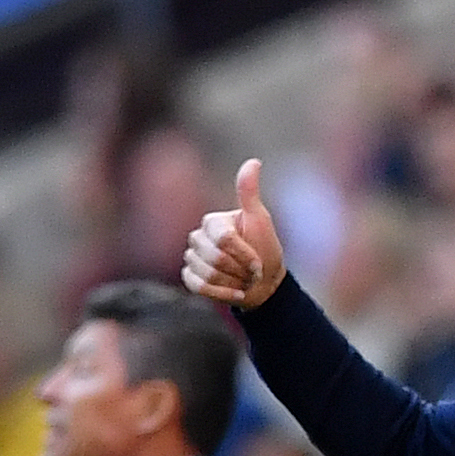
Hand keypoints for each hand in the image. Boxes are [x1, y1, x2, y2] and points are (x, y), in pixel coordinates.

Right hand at [182, 158, 286, 309]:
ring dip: (233, 282)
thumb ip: (249, 192)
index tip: (258, 261)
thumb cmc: (264, 248)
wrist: (265, 281)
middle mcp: (198, 238)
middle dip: (240, 269)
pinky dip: (221, 294)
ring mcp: (192, 258)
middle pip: (216, 259)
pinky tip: (236, 292)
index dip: (244, 254)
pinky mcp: (189, 278)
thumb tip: (254, 161)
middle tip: (253, 272)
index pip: (224, 240)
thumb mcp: (260, 219)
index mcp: (213, 222)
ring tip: (244, 280)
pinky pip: (198, 287)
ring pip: (207, 274)